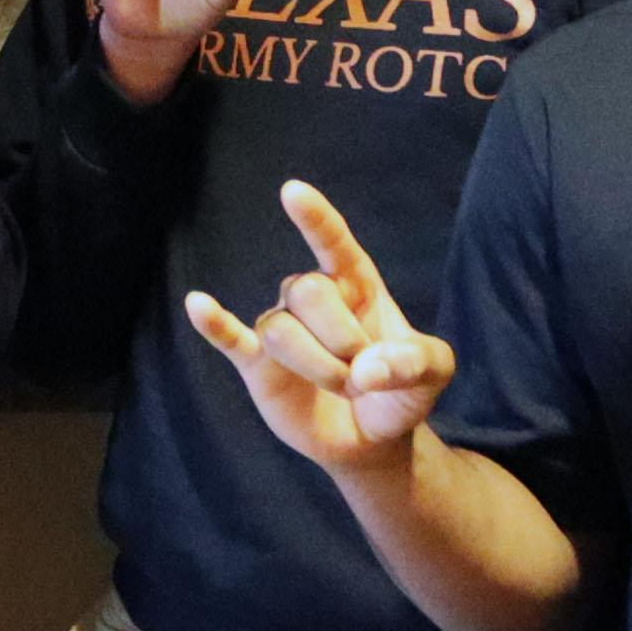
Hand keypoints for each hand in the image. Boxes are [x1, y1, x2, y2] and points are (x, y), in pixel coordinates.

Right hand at [185, 180, 454, 474]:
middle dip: (341, 339)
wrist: (370, 440)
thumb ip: (415, 363)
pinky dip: (213, 323)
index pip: (333, 243)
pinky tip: (197, 305)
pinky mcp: (256, 362)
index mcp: (356, 284)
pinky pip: (231, 337)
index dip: (315, 219)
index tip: (292, 191)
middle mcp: (314, 297)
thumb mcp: (434, 375)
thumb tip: (367, 370)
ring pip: (281, 328)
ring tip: (342, 388)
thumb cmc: (401, 391)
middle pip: (307, 291)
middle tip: (364, 375)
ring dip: (317, 366)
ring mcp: (282, 327)